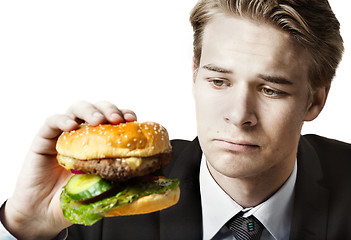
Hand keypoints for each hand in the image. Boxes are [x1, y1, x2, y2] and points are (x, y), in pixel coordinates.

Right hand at [1, 101, 136, 239]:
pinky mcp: (44, 139)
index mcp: (100, 142)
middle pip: (98, 109)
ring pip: (77, 108)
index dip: (124, 115)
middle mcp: (83, 134)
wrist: (46, 214)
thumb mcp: (103, 189)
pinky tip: (71, 126)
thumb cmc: (75, 198)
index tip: (133, 120)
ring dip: (90, 111)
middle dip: (109, 110)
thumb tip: (149, 175)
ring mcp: (64, 134)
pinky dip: (62, 120)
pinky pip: (52, 122)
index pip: (114, 120)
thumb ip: (121, 180)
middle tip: (117, 120)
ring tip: (97, 121)